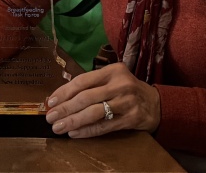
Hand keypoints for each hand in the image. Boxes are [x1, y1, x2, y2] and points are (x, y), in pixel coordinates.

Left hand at [45, 62, 159, 137]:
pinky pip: (104, 126)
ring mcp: (127, 102)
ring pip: (93, 113)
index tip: (50, 101)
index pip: (83, 81)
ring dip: (73, 121)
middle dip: (65, 109)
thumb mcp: (113, 80)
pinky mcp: (131, 118)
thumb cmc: (127, 90)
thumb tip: (61, 97)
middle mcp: (120, 84)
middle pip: (86, 97)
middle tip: (51, 117)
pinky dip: (87, 131)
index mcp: (113, 71)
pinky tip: (74, 133)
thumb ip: (92, 85)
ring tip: (59, 127)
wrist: (155, 104)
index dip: (64, 92)